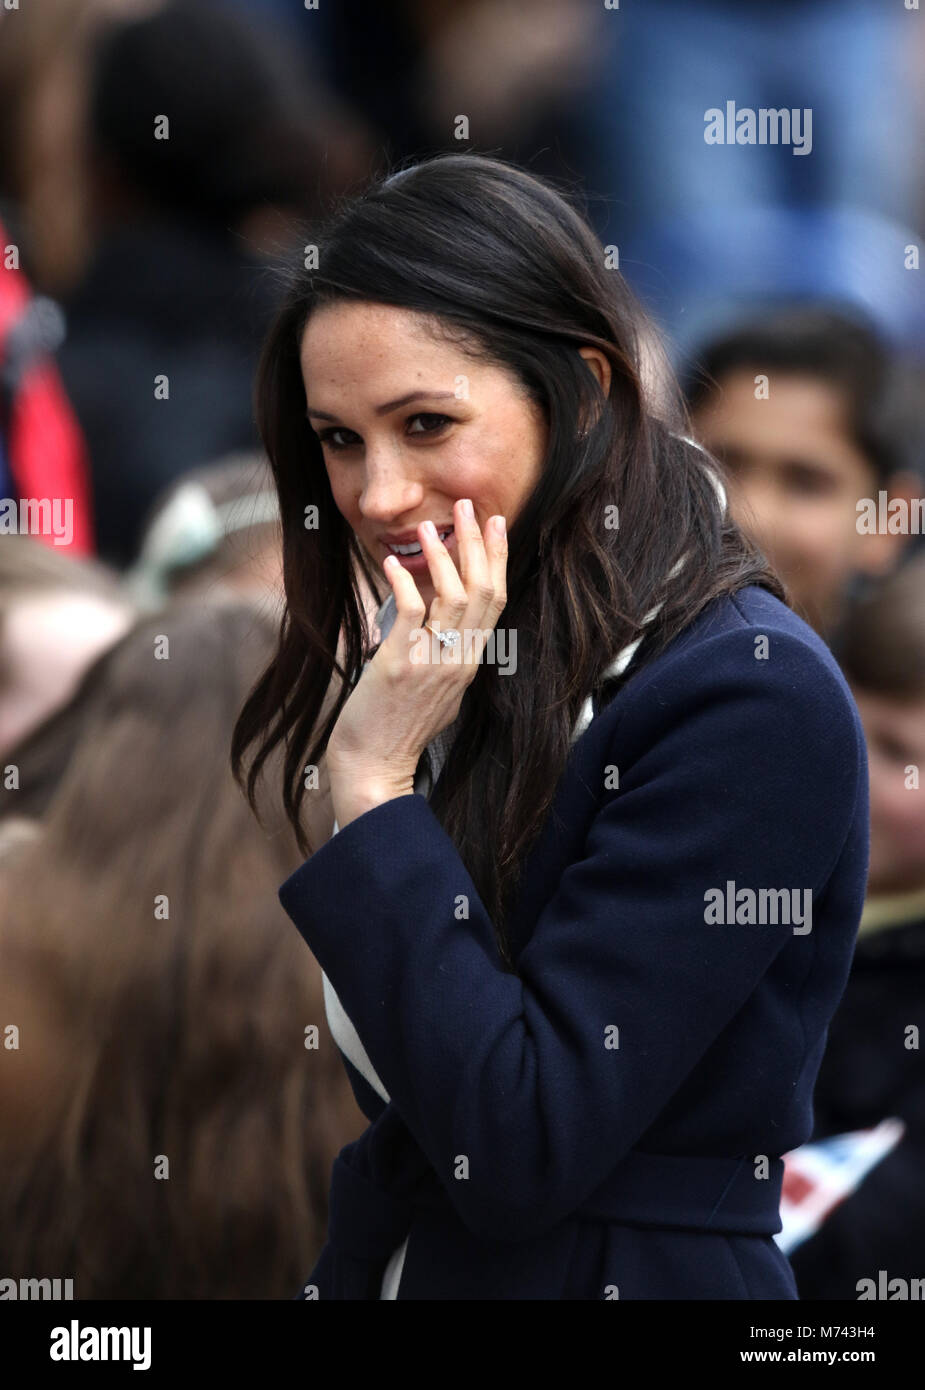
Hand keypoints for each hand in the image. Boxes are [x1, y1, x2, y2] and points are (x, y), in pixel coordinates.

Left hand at [327, 498, 507, 827]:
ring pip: (452, 596)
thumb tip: (436, 628)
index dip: (497, 560)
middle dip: (478, 544)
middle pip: (481, 591)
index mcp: (468, 665)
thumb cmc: (397, 731)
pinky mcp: (400, 665)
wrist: (375, 767)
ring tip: (432, 525)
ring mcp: (431, 663)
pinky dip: (405, 581)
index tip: (495, 526)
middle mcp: (458, 661)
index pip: (494, 601)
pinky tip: (395, 561)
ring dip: (443, 554)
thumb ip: (443, 659)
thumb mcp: (437, 694)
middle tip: (472, 507)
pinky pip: (411, 612)